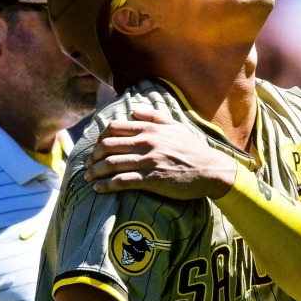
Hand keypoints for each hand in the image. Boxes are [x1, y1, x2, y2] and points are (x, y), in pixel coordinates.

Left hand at [85, 106, 235, 199]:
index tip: (96, 149)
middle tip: (89, 165)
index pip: (114, 128)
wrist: (211, 170)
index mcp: (150, 129)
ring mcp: (149, 161)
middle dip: (93, 157)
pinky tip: (99, 189)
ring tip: (89, 178)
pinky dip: (106, 185)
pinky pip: (122, 181)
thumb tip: (133, 111)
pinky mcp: (152, 179)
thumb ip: (153, 117)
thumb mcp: (175, 126)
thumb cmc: (193, 149)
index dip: (99, 139)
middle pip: (108, 146)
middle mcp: (146, 143)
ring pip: (112, 164)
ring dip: (95, 172)